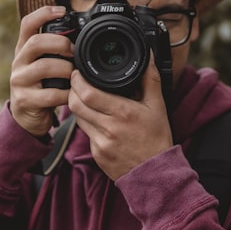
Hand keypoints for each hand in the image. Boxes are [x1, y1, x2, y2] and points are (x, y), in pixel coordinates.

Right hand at [9, 6, 73, 136]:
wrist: (27, 117)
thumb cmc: (42, 86)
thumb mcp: (45, 64)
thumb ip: (56, 50)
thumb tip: (83, 33)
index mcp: (24, 49)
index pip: (27, 24)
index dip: (43, 13)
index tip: (63, 10)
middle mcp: (18, 62)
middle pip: (36, 42)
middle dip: (60, 43)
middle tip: (74, 51)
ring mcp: (19, 81)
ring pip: (44, 67)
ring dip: (65, 69)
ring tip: (75, 75)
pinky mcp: (25, 100)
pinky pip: (49, 94)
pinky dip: (66, 94)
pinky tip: (73, 94)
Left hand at [68, 53, 172, 180]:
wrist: (155, 173)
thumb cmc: (157, 138)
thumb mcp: (158, 106)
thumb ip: (150, 78)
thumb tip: (148, 56)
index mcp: (123, 113)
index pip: (88, 94)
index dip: (78, 81)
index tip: (78, 72)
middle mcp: (109, 129)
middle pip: (75, 104)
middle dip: (72, 90)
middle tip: (77, 83)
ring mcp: (100, 143)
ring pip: (77, 118)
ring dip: (78, 106)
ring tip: (86, 99)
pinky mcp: (96, 154)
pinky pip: (85, 133)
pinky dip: (88, 123)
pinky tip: (97, 119)